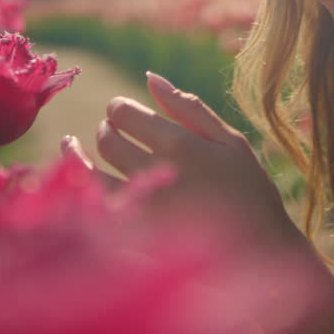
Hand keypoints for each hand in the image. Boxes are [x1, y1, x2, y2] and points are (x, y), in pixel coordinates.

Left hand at [62, 71, 302, 253]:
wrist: (259, 255)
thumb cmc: (250, 193)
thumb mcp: (231, 142)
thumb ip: (190, 108)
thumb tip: (150, 78)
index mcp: (179, 145)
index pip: (125, 113)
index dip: (118, 108)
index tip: (121, 111)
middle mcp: (155, 174)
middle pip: (107, 141)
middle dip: (106, 129)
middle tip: (110, 130)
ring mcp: (141, 210)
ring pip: (90, 176)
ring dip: (78, 157)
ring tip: (74, 147)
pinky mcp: (132, 242)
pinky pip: (94, 213)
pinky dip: (82, 195)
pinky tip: (83, 186)